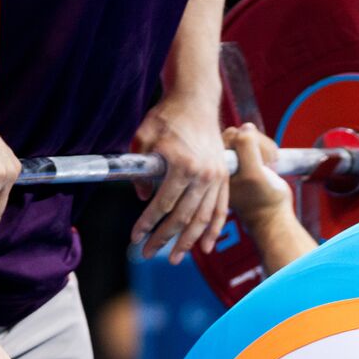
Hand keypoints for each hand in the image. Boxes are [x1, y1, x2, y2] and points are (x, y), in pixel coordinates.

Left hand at [130, 94, 228, 264]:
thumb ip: (140, 171)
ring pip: (203, 218)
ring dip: (189, 241)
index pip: (163, 204)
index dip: (147, 224)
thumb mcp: (143, 138)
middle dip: (164, 239)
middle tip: (148, 253)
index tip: (135, 237)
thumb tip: (142, 199)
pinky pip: (221, 210)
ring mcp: (216, 177)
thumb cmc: (167, 117)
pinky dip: (214, 230)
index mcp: (182, 165)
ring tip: (176, 258)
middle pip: (183, 217)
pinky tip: (206, 247)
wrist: (196, 100)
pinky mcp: (223, 177)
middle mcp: (202, 175)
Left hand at [224, 123, 292, 232]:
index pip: (231, 135)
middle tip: (266, 164)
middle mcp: (222, 161)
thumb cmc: (263, 199)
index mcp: (217, 164)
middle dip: (257, 146)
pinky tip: (271, 167)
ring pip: (250, 138)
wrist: (273, 218)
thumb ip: (247, 147)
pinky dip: (268, 152)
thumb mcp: (254, 173)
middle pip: (240, 134)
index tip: (258, 161)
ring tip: (269, 167)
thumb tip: (246, 126)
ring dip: (265, 149)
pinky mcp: (246, 163)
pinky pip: (258, 145)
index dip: (248, 142)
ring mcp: (234, 162)